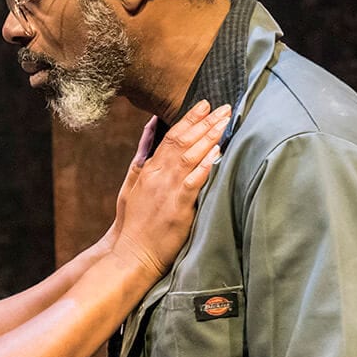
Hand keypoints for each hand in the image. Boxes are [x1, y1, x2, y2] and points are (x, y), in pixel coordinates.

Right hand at [111, 100, 227, 276]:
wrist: (132, 252)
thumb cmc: (133, 222)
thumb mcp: (131, 185)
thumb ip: (142, 158)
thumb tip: (150, 133)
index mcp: (149, 169)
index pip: (170, 137)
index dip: (189, 118)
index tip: (204, 104)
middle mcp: (158, 176)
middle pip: (183, 142)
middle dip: (204, 122)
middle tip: (223, 107)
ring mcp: (167, 190)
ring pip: (190, 156)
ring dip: (209, 137)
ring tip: (225, 121)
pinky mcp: (178, 207)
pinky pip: (194, 182)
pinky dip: (205, 166)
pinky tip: (217, 154)